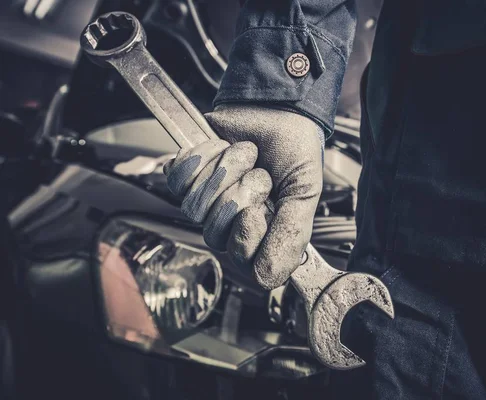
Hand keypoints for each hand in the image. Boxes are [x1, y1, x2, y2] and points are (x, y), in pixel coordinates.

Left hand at [164, 104, 323, 288]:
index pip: (242, 262)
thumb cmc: (293, 149)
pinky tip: (222, 146)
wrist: (277, 106)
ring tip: (246, 154)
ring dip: (225, 172)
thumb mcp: (305, 193)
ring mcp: (209, 200)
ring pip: (195, 208)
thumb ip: (292, 234)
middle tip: (259, 174)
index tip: (256, 211)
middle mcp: (233, 222)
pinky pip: (178, 180)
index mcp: (264, 233)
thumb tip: (268, 276)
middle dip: (239, 196)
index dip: (245, 239)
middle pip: (214, 235)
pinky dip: (202, 156)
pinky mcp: (189, 175)